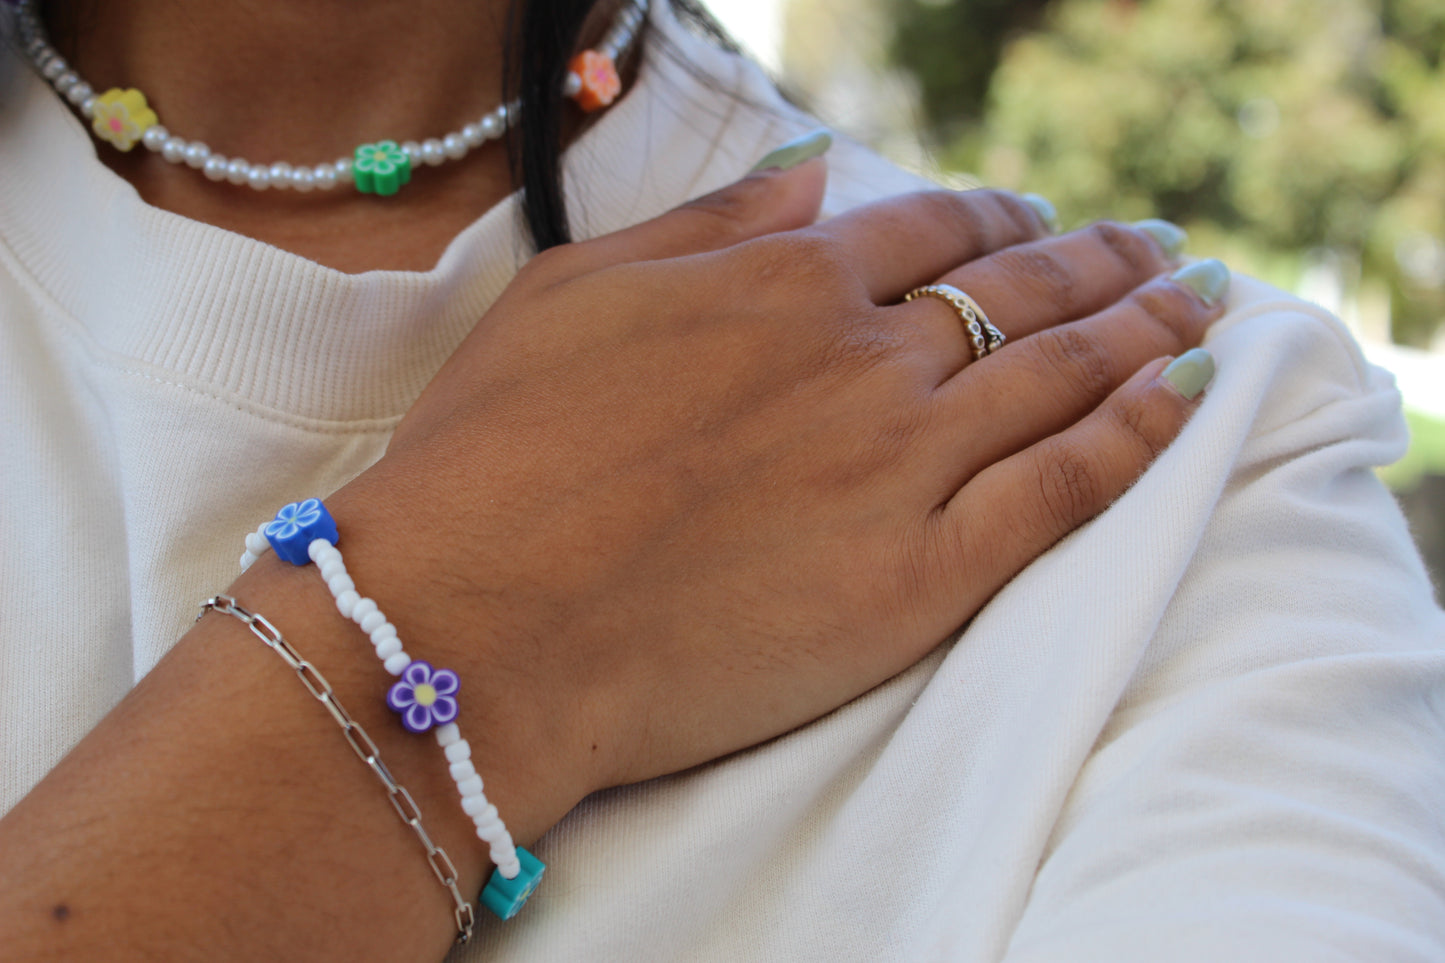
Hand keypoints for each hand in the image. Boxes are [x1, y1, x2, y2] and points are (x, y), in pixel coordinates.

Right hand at [328, 160, 1224, 840]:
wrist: (479, 620)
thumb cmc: (494, 457)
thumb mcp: (575, 293)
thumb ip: (708, 227)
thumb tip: (813, 178)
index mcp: (779, 287)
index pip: (927, 230)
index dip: (996, 219)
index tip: (1040, 222)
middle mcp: (858, 359)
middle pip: (1017, 293)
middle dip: (1100, 262)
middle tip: (1160, 250)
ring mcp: (899, 466)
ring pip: (1062, 376)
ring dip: (1147, 330)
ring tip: (1201, 306)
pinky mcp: (920, 577)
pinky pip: (1061, 492)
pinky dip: (1137, 438)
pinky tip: (1188, 402)